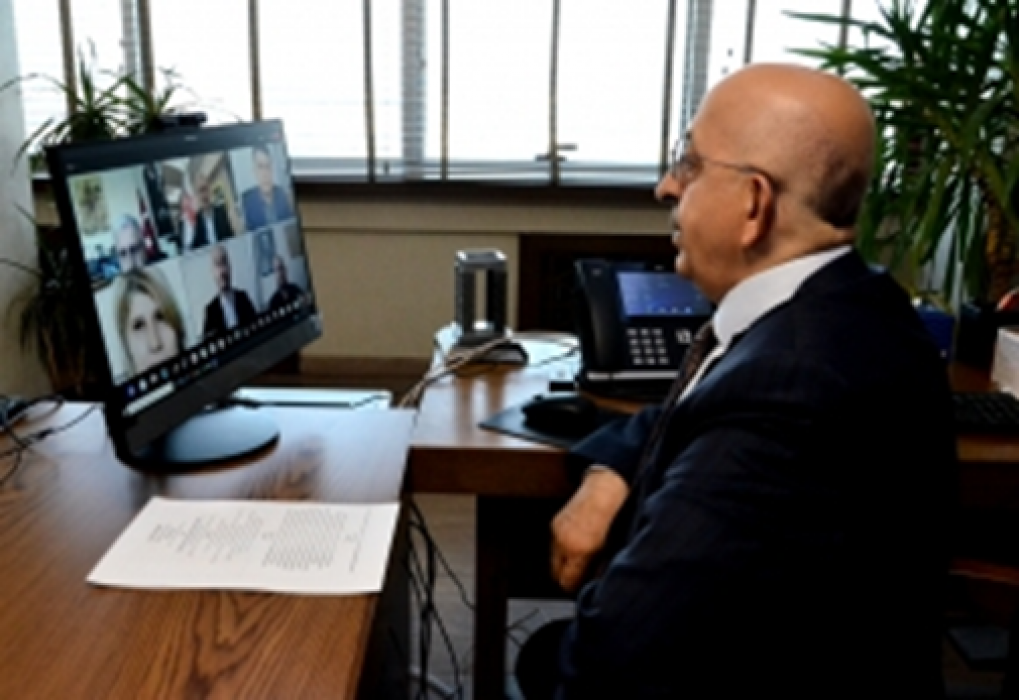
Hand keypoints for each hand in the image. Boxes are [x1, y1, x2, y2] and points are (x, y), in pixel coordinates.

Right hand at [551, 468, 628, 593]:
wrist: (607, 486)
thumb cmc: (616, 513)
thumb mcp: (613, 546)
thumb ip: (602, 567)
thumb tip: (597, 583)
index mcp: (580, 549)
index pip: (567, 582)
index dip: (576, 588)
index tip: (583, 589)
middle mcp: (564, 541)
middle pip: (556, 573)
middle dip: (568, 577)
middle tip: (583, 578)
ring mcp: (558, 531)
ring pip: (555, 560)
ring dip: (566, 563)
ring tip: (583, 560)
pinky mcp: (556, 523)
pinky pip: (556, 545)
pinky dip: (565, 549)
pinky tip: (579, 545)